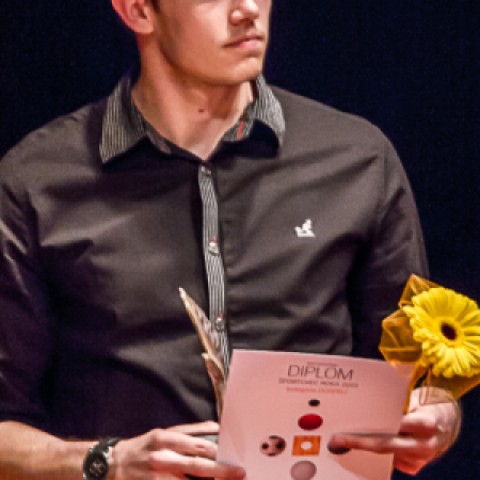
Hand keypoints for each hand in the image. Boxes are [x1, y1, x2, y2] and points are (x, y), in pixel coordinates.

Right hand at [112, 421, 244, 479]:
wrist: (112, 465)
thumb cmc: (143, 447)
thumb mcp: (163, 433)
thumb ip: (189, 431)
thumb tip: (215, 428)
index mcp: (166, 439)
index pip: (197, 445)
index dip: (217, 451)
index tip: (234, 455)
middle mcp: (162, 458)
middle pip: (196, 466)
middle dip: (220, 471)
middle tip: (239, 473)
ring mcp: (157, 477)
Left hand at [327, 387, 460, 474]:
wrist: (446, 422)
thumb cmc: (423, 405)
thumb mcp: (414, 399)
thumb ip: (396, 403)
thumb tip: (365, 401)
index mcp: (426, 422)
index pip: (396, 425)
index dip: (375, 425)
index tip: (352, 424)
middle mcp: (426, 443)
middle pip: (386, 445)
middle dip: (359, 442)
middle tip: (337, 440)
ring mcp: (421, 458)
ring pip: (386, 455)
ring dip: (365, 449)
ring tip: (343, 442)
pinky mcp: (416, 466)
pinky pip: (391, 461)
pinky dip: (376, 455)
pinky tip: (362, 447)